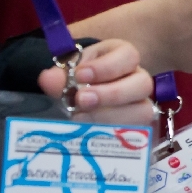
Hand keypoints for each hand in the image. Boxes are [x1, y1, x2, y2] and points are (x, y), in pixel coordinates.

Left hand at [38, 39, 156, 125]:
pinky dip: (112, 136)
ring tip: (82, 118)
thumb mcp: (70, 71)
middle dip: (111, 94)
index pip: (129, 56)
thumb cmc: (80, 78)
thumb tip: (48, 79)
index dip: (107, 67)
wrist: (80, 96)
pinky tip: (90, 134)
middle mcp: (139, 80)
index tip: (81, 75)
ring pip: (143, 111)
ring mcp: (141, 105)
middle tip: (82, 100)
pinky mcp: (139, 128)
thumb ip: (60, 76)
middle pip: (143, 84)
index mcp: (124, 58)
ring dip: (112, 117)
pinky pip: (135, 135)